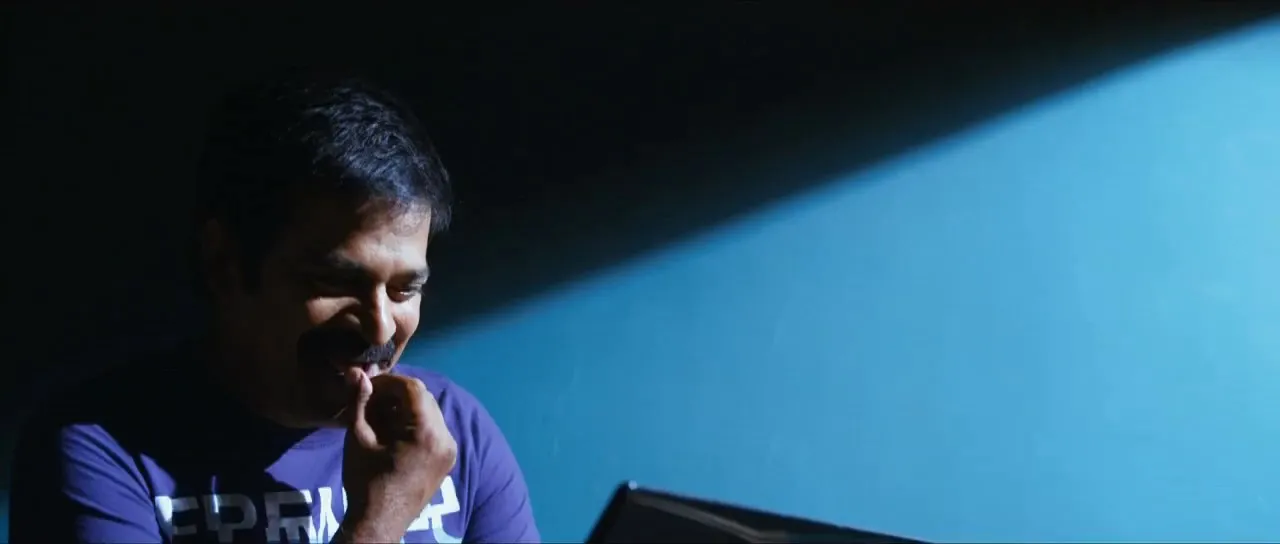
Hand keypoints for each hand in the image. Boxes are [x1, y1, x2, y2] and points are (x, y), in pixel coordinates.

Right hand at [339, 369, 457, 542]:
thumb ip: (360, 401)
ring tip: (380, 418)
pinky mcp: (448, 458)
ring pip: (430, 411)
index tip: (367, 387)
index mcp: (426, 432)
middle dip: (397, 394)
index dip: (388, 382)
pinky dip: (415, 423)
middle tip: (371, 402)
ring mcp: (450, 449)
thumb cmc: (365, 481)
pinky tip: (394, 433)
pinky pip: (434, 429)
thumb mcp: (358, 438)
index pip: (413, 388)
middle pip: (424, 398)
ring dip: (406, 408)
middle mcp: (446, 437)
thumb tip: (357, 371)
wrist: (379, 523)